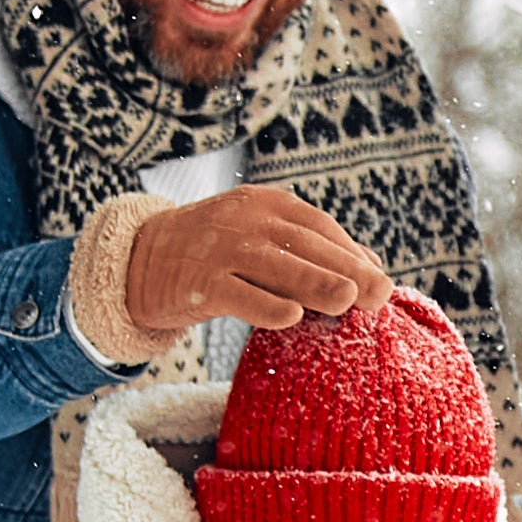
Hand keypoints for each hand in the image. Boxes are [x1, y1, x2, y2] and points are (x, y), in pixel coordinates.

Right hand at [124, 184, 387, 334]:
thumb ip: (310, 249)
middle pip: (305, 244)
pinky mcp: (197, 283)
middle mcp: (245, 220)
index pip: (319, 226)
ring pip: (275, 266)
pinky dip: (264, 305)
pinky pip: (236, 294)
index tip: (380, 279)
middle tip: (381, 294)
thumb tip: (373, 266)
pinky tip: (291, 318)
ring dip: (314, 283)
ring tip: (349, 301)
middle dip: (346, 269)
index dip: (352, 252)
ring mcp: (220, 250)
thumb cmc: (215, 253)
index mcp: (267, 204)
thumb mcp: (261, 238)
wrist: (140, 260)